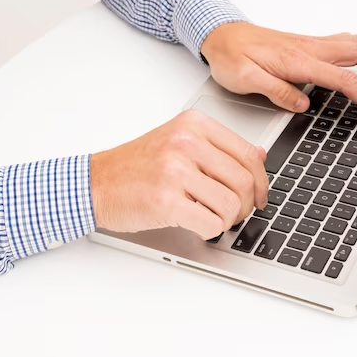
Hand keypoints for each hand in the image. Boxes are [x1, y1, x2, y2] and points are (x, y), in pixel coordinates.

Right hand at [90, 109, 268, 239]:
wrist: (95, 183)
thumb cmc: (134, 166)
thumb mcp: (177, 142)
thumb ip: (217, 147)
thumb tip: (259, 156)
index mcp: (192, 125)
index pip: (247, 153)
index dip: (261, 181)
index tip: (259, 196)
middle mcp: (185, 143)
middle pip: (244, 181)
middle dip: (247, 205)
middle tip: (237, 214)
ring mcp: (174, 171)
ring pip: (231, 204)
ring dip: (228, 220)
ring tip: (213, 218)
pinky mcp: (165, 200)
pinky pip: (211, 223)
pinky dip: (210, 231)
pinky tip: (198, 225)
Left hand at [201, 22, 356, 120]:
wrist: (219, 35)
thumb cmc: (229, 56)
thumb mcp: (246, 81)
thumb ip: (277, 92)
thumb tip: (303, 105)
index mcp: (298, 61)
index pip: (344, 79)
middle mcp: (309, 48)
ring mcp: (310, 44)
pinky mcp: (306, 44)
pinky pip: (344, 44)